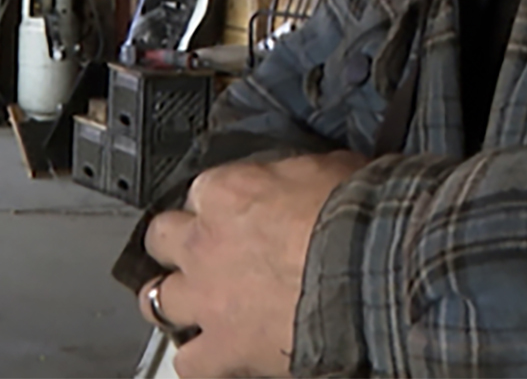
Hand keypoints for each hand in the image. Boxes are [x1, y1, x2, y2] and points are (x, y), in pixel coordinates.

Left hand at [141, 151, 368, 377]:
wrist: (370, 274)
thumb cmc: (356, 218)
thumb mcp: (329, 168)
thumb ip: (298, 175)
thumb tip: (306, 178)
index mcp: (227, 192)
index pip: (203, 190)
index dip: (222, 203)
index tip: (238, 211)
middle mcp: (203, 243)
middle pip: (162, 237)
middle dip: (179, 245)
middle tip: (206, 252)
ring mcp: (206, 299)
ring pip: (155, 299)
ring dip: (174, 301)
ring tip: (195, 306)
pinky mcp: (223, 349)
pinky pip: (189, 363)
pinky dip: (201, 360)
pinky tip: (217, 357)